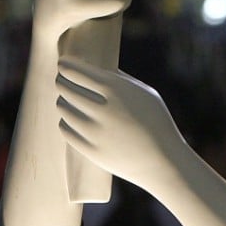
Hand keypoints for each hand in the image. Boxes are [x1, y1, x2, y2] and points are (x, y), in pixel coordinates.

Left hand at [55, 56, 187, 185]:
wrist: (162, 162)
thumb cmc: (156, 122)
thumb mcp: (144, 92)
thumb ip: (119, 78)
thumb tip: (94, 67)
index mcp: (116, 89)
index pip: (77, 72)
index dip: (66, 65)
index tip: (63, 63)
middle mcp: (102, 109)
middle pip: (66, 88)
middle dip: (62, 81)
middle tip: (62, 80)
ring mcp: (95, 132)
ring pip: (63, 107)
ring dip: (63, 100)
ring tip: (66, 99)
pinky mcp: (90, 150)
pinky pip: (65, 128)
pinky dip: (66, 121)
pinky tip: (70, 118)